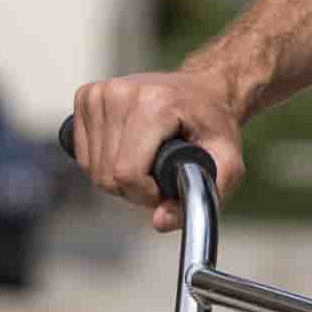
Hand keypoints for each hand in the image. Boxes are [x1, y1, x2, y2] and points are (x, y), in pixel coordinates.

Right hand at [70, 65, 246, 232]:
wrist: (202, 90)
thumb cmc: (213, 125)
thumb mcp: (227, 164)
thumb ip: (203, 196)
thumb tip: (160, 221)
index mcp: (155, 103)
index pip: (127, 172)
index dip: (145, 194)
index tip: (165, 186)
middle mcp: (121, 92)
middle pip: (107, 174)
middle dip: (132, 189)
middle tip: (158, 175)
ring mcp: (99, 92)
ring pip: (92, 168)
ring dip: (118, 178)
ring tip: (146, 161)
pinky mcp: (86, 96)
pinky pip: (83, 154)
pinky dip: (103, 162)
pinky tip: (127, 150)